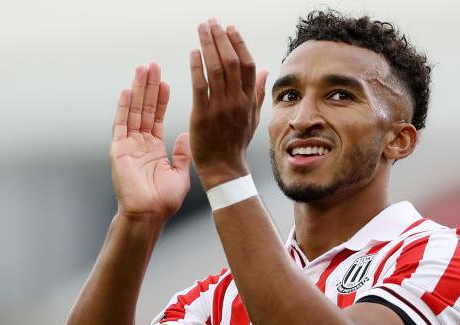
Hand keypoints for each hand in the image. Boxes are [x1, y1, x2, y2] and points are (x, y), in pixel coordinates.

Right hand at [111, 62, 191, 220]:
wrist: (149, 215)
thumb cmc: (164, 201)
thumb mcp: (180, 173)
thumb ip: (182, 154)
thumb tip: (187, 136)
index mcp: (154, 149)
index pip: (156, 118)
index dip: (160, 100)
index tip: (166, 82)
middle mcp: (139, 144)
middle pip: (144, 109)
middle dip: (149, 88)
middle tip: (153, 66)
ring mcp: (128, 145)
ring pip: (133, 111)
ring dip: (137, 90)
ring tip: (142, 70)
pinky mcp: (119, 150)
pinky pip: (121, 125)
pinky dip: (123, 107)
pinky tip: (127, 91)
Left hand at [188, 19, 267, 188]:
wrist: (225, 168)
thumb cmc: (236, 144)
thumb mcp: (253, 118)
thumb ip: (258, 93)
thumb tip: (265, 72)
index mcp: (249, 100)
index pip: (248, 65)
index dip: (239, 43)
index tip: (230, 28)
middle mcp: (237, 101)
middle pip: (232, 61)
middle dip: (222, 38)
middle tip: (212, 22)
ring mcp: (221, 107)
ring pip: (216, 69)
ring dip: (208, 45)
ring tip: (202, 29)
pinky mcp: (203, 115)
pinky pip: (200, 86)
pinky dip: (197, 67)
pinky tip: (193, 52)